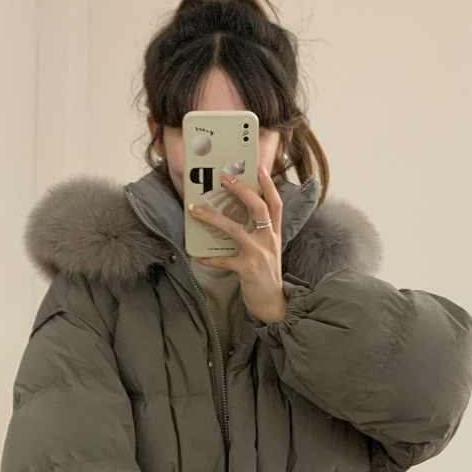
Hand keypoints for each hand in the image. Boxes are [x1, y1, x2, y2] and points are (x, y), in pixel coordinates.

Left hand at [189, 163, 287, 323]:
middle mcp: (269, 240)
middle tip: (224, 176)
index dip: (268, 185)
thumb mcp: (268, 251)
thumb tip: (234, 218)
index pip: (275, 203)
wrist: (273, 304)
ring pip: (235, 229)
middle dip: (241, 190)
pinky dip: (209, 258)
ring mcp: (259, 254)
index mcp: (275, 234)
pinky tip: (197, 255)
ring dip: (213, 217)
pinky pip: (223, 260)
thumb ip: (258, 235)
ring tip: (196, 209)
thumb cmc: (266, 275)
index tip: (259, 167)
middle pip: (258, 208)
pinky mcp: (247, 268)